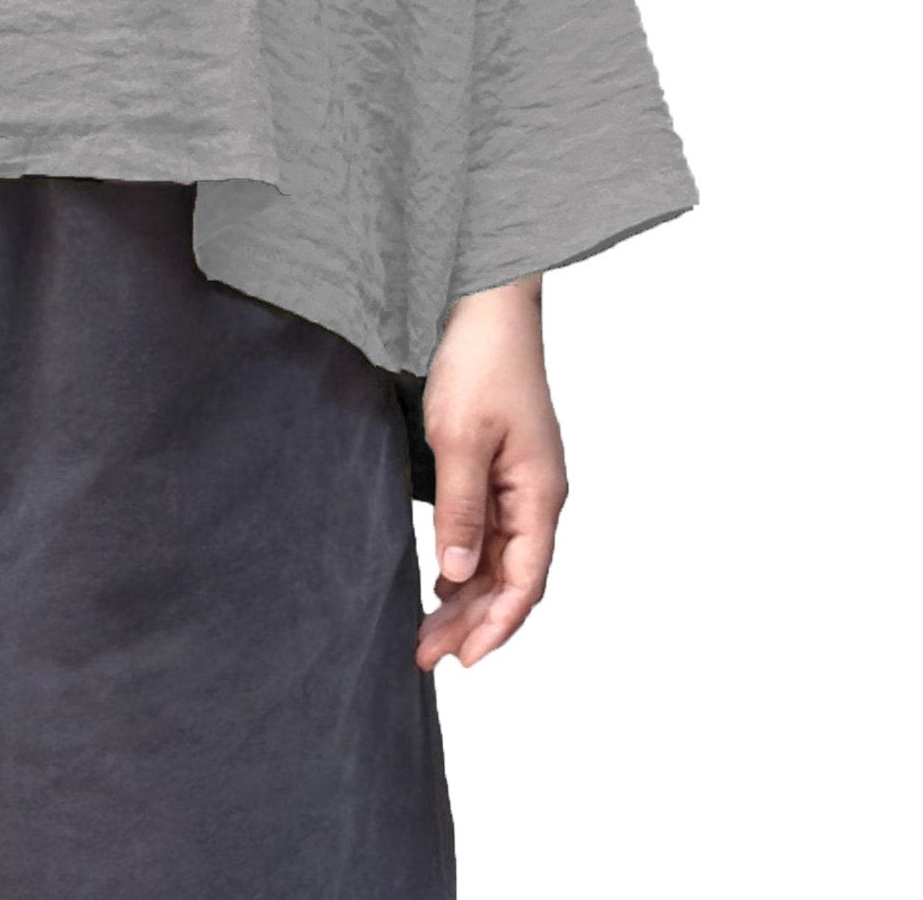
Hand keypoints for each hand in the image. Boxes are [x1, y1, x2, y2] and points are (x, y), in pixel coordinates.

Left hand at [414, 274, 566, 671]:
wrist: (488, 307)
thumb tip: (458, 575)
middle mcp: (538, 496)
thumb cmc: (480, 363)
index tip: (463, 660)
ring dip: (467, 597)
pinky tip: (442, 581)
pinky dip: (467, 562)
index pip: (526, 582)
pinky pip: (491, 532)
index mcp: (540, 494)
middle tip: (427, 656)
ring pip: (499, 560)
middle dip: (473, 623)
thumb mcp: (459, 438)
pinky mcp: (502, 468)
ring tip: (428, 632)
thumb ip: (460, 510)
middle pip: (512, 579)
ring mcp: (521, 483)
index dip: (496, 627)